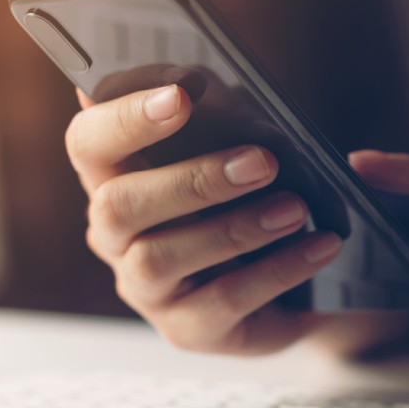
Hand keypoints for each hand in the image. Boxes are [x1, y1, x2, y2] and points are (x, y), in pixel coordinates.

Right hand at [66, 84, 345, 355]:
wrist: (298, 276)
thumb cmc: (253, 194)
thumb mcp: (241, 146)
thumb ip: (222, 114)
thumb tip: (208, 79)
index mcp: (114, 175)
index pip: (88, 142)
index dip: (125, 118)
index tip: (181, 95)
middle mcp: (114, 234)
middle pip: (118, 205)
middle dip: (192, 180)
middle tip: (262, 161)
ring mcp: (145, 288)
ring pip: (162, 257)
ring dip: (235, 227)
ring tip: (296, 207)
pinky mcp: (186, 328)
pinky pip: (223, 300)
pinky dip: (278, 269)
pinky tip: (319, 245)